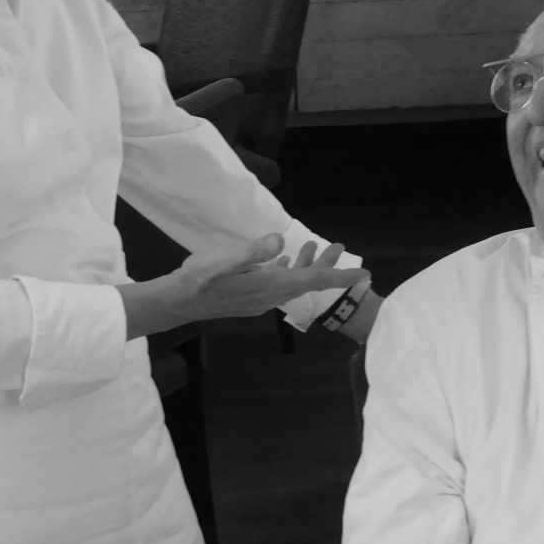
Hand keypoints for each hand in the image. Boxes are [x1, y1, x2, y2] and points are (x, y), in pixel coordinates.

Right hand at [170, 235, 365, 324]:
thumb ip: (252, 251)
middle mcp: (270, 295)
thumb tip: (282, 241)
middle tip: (339, 246)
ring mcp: (261, 299)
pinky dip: (288, 271)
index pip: (314, 281)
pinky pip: (279, 284)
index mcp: (269, 285)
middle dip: (326, 265)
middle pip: (307, 281)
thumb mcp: (222, 260)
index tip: (365, 274)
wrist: (178, 302)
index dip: (340, 276)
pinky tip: (284, 259)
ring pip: (294, 282)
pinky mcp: (251, 298)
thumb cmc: (198, 279)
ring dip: (307, 266)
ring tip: (316, 247)